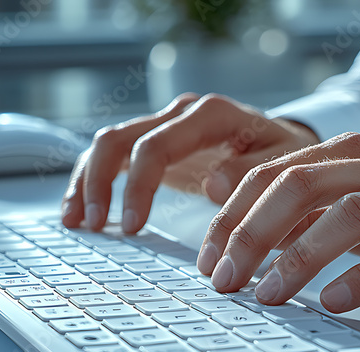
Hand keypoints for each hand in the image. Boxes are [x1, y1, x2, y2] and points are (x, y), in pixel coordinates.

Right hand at [61, 93, 317, 232]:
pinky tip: (84, 211)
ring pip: (109, 144)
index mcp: (210, 116)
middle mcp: (181, 115)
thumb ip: (251, 174)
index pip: (157, 145)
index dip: (138, 186)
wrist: (280, 145)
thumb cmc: (283, 158)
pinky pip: (115, 156)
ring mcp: (166, 127)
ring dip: (86, 181)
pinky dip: (94, 181)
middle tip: (95, 226)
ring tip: (76, 221)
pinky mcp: (158, 145)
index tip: (131, 227)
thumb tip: (211, 184)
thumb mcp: (282, 165)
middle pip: (120, 139)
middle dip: (100, 183)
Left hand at [197, 133, 359, 312]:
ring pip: (348, 215)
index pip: (273, 175)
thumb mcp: (344, 210)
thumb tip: (230, 225)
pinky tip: (333, 302)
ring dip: (300, 258)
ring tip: (268, 296)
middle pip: (300, 186)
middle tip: (226, 280)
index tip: (209, 261)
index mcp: (346, 154)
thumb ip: (295, 213)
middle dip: (253, 234)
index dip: (233, 218)